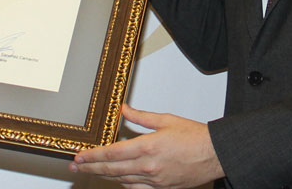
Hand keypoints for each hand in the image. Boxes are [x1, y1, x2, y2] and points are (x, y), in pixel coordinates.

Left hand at [70, 104, 222, 188]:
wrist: (215, 154)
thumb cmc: (195, 137)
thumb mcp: (165, 120)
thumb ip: (140, 117)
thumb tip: (123, 110)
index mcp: (148, 147)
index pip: (111, 154)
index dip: (93, 156)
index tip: (80, 156)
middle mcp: (149, 166)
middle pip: (112, 170)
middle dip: (91, 167)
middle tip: (76, 166)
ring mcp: (155, 180)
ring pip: (122, 180)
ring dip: (104, 176)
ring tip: (91, 171)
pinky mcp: (161, 188)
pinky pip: (136, 188)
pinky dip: (123, 184)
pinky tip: (116, 179)